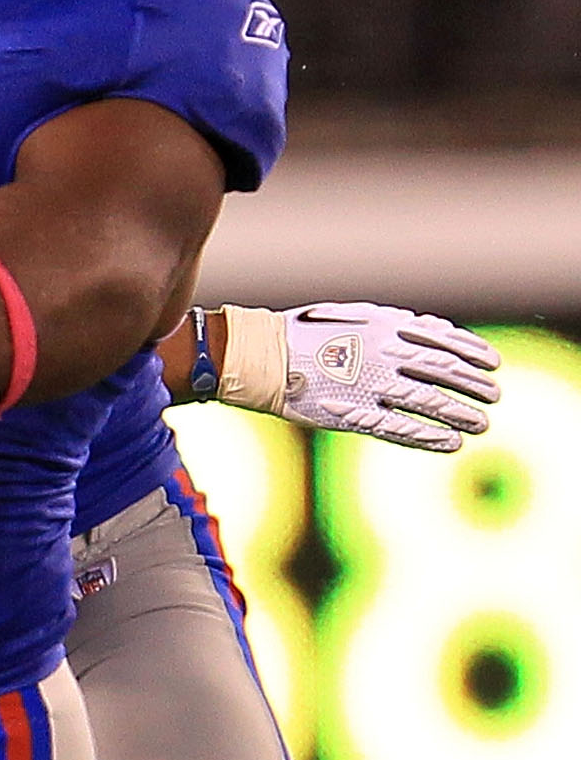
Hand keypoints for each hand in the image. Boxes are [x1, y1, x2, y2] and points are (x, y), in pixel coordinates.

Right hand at [282, 305, 501, 452]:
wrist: (265, 357)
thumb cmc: (308, 334)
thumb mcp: (357, 316)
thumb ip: (396, 324)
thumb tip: (432, 328)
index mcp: (388, 328)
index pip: (446, 342)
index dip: (475, 353)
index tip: (495, 364)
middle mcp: (385, 356)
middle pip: (445, 373)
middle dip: (475, 387)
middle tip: (494, 397)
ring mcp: (371, 386)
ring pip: (429, 403)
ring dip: (460, 415)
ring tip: (480, 425)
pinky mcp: (354, 414)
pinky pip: (400, 429)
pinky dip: (429, 437)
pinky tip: (449, 443)